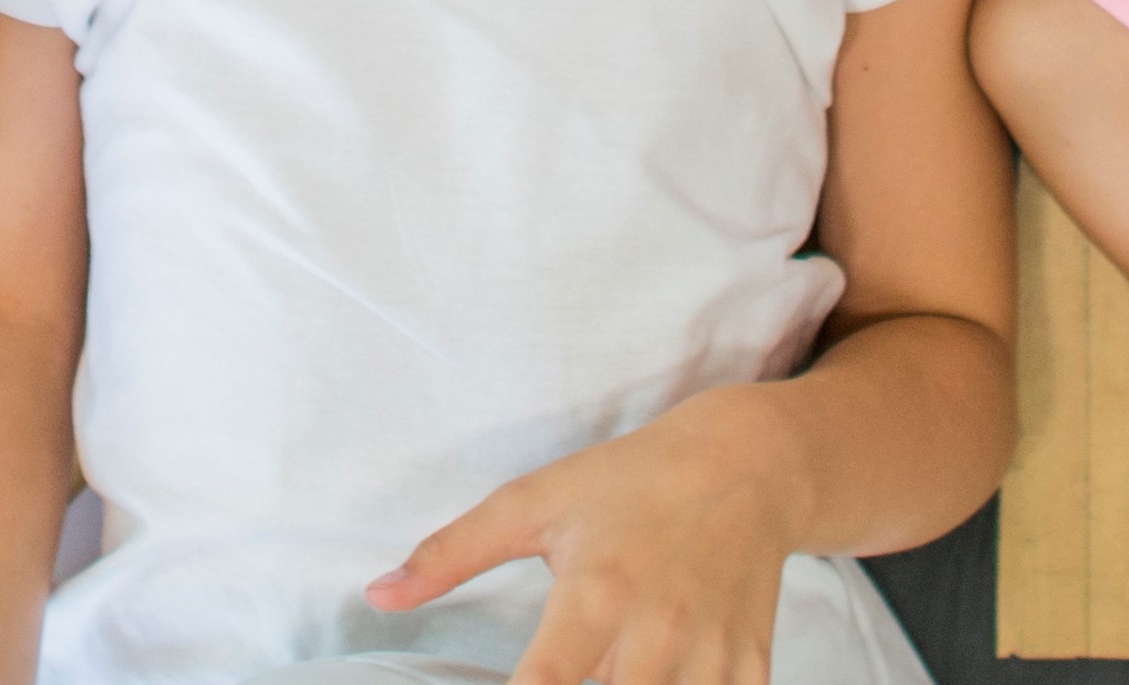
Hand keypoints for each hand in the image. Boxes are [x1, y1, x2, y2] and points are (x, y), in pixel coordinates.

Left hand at [371, 388, 802, 684]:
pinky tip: (663, 676)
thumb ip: (451, 554)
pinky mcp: (751, 664)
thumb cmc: (629, 483)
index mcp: (597, 590)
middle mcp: (659, 628)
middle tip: (562, 673)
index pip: (544, 684)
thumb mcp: (535, 502)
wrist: (749, 465)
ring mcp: (711, 652)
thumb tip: (377, 595)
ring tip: (607, 667)